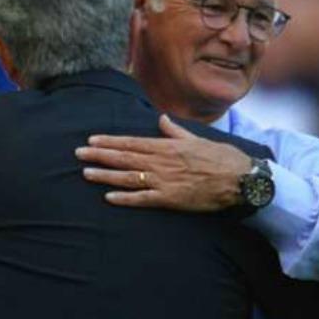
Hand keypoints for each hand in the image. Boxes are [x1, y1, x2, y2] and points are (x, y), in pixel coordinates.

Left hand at [75, 114, 252, 210]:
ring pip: (128, 177)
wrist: (239, 179)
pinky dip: (124, 199)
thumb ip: (176, 131)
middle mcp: (161, 162)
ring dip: (105, 175)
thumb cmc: (221, 158)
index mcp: (167, 146)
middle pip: (124, 157)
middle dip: (99, 155)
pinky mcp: (170, 199)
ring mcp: (164, 181)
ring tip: (86, 173)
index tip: (92, 139)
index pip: (131, 142)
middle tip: (78, 153)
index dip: (109, 141)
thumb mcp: (197, 138)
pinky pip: (142, 199)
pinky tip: (108, 198)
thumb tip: (162, 119)